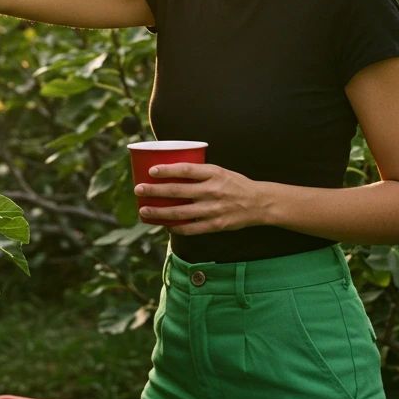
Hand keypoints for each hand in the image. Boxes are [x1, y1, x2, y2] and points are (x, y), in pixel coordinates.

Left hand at [134, 163, 265, 234]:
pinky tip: (165, 225)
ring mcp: (213, 209)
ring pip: (180, 213)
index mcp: (214, 173)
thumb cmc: (235, 184)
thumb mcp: (220, 171)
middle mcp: (212, 191)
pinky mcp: (216, 225)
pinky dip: (176, 228)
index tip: (151, 171)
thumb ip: (199, 173)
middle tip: (139, 190)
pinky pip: (191, 229)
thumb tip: (171, 172)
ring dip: (159, 212)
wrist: (259, 203)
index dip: (167, 170)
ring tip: (144, 210)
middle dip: (155, 191)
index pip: (186, 170)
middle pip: (178, 191)